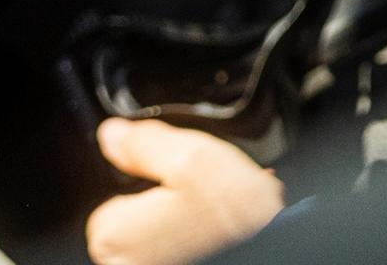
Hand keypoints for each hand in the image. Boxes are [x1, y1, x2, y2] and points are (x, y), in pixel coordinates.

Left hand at [85, 119, 284, 264]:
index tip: (179, 176)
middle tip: (204, 194)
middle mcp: (119, 263)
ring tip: (218, 211)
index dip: (150, 174)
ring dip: (184, 219)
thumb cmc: (235, 220)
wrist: (274, 250)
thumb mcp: (193, 157)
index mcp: (113, 233)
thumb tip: (112, 134)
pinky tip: (220, 230)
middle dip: (167, 199)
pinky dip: (196, 238)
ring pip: (158, 233)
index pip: (112, 190)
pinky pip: (176, 248)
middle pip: (135, 213)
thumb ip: (145, 142)